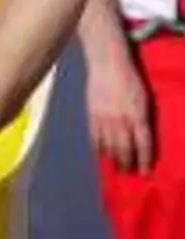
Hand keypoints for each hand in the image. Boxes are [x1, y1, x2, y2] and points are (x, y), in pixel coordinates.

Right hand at [85, 51, 153, 174]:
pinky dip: (98, 148)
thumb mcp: (144, 98)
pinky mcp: (92, 115)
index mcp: (138, 115)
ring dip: (112, 159)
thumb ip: (143, 117)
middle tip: (128, 173)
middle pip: (124, 148)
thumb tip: (142, 136)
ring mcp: (104, 118)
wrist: (108, 65)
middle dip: (127, 163)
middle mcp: (121, 119)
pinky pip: (95, 137)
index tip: (145, 172)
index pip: (143, 143)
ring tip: (115, 167)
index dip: (144, 159)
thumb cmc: (130, 79)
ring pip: (109, 145)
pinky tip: (100, 154)